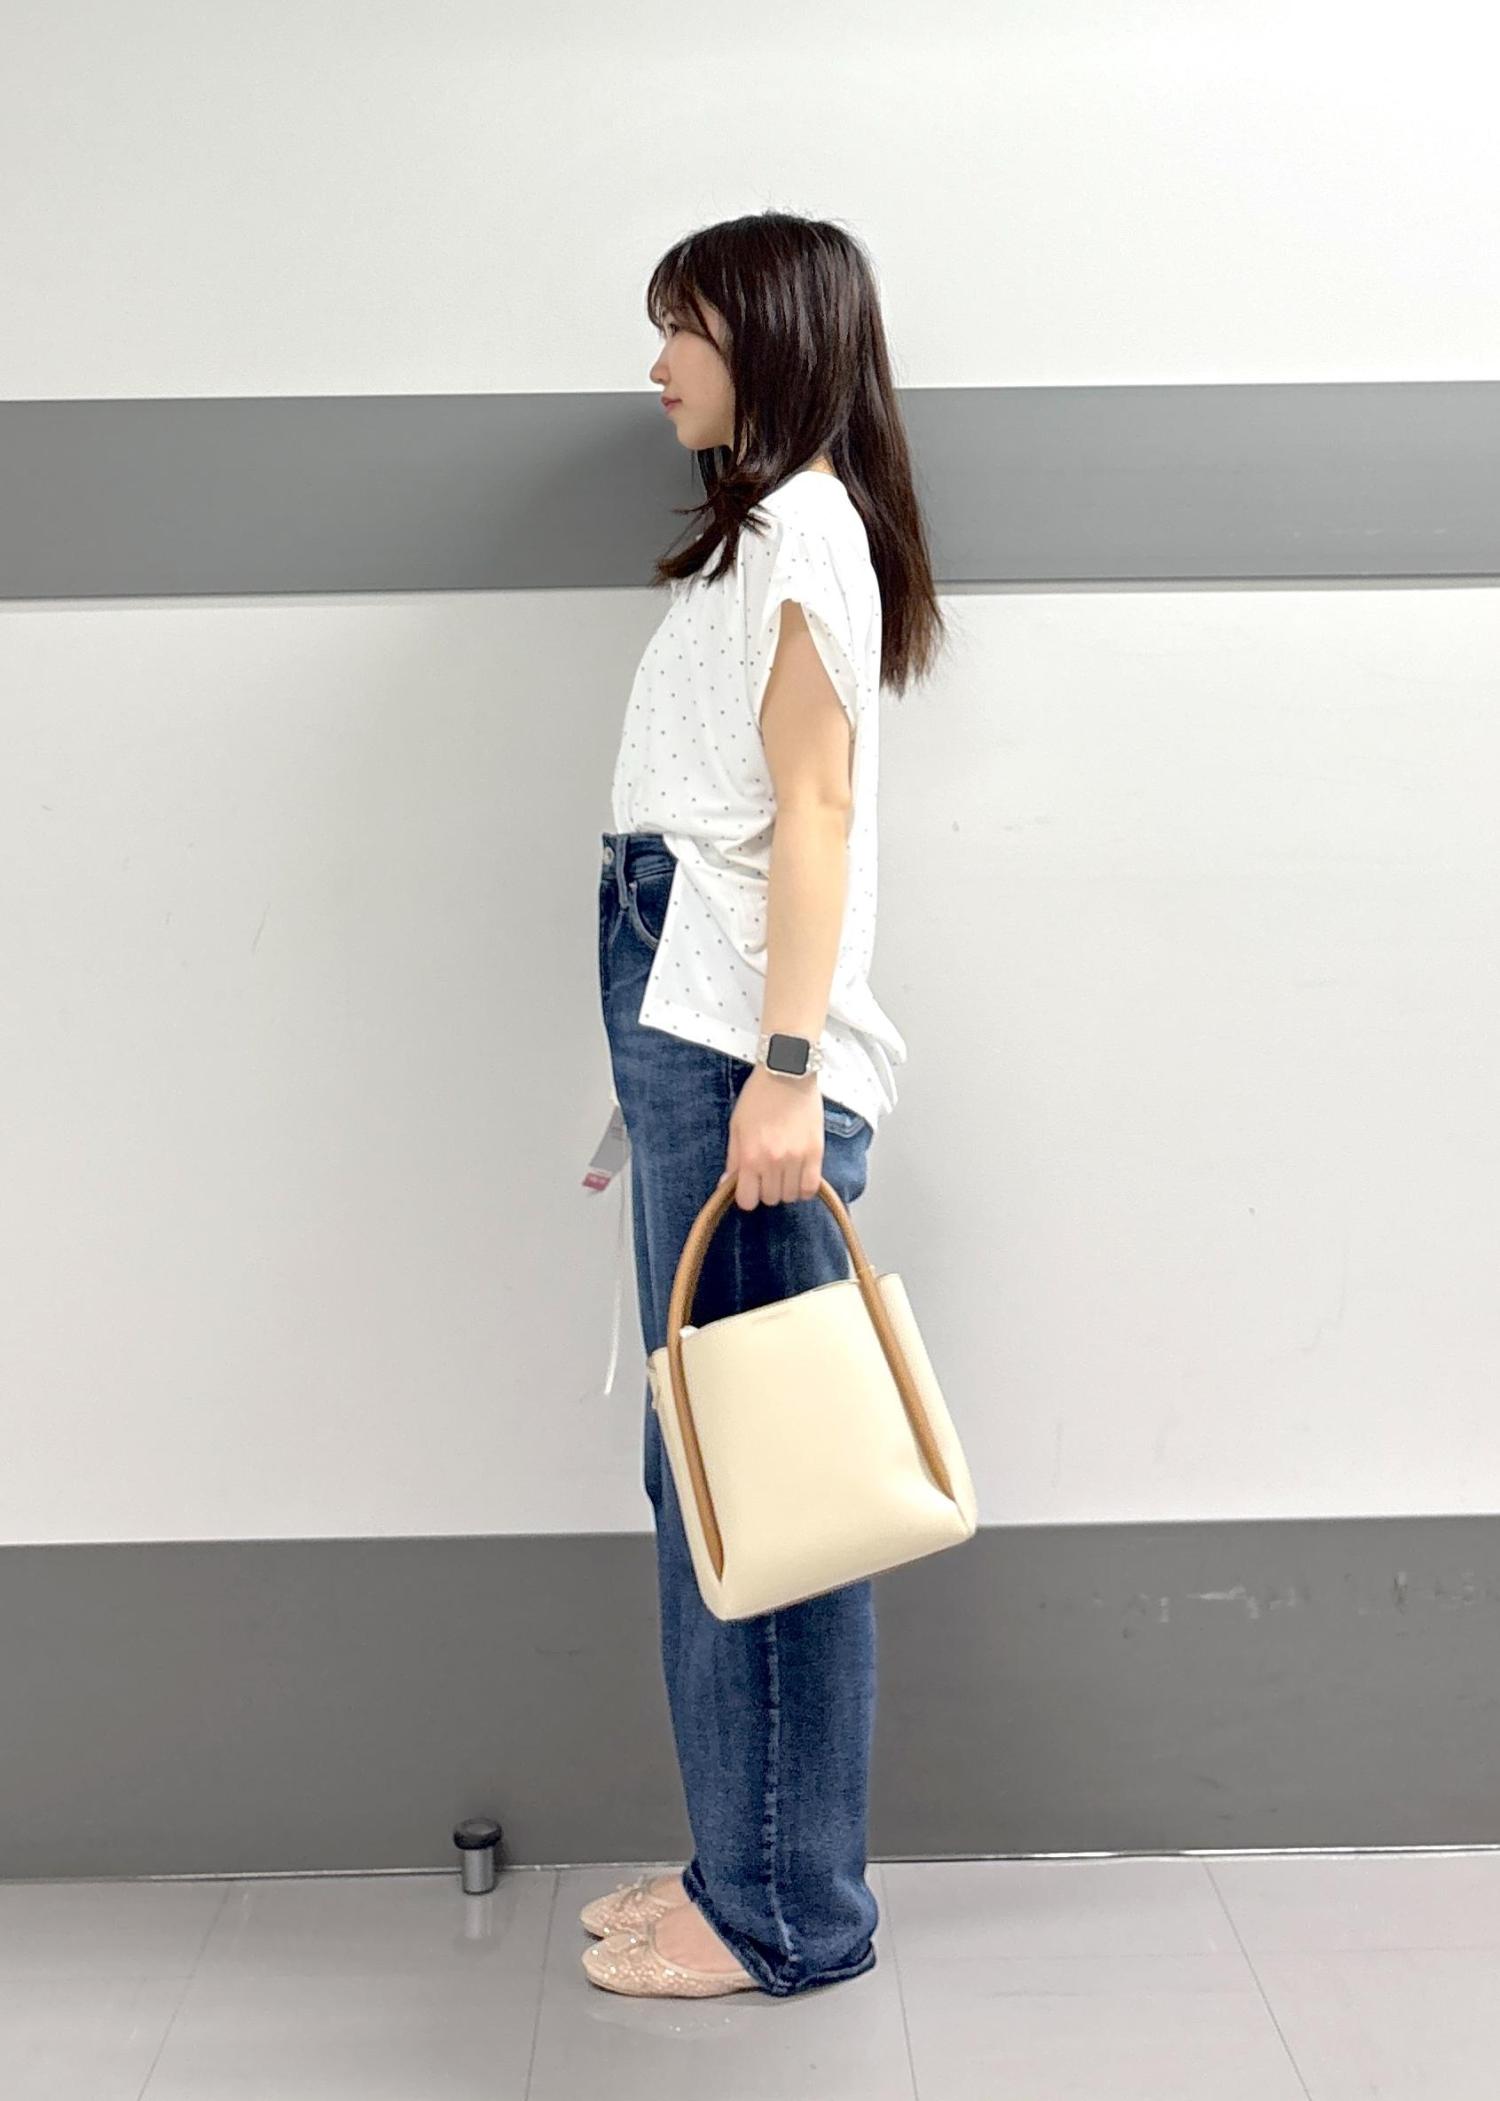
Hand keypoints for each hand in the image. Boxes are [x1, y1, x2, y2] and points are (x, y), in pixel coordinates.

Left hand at [719, 1064, 823, 1209]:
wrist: (788, 1073)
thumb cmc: (759, 1096)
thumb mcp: (737, 1126)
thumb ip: (733, 1159)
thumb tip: (726, 1184)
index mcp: (751, 1156)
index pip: (748, 1201)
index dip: (747, 1197)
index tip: (749, 1187)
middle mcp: (774, 1162)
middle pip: (771, 1199)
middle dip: (766, 1190)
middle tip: (767, 1174)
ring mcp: (797, 1158)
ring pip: (791, 1196)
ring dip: (786, 1188)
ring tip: (784, 1172)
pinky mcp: (816, 1152)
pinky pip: (811, 1187)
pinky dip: (804, 1188)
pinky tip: (799, 1176)